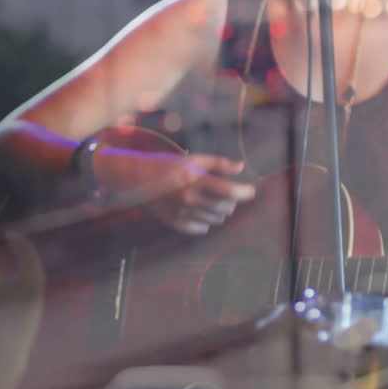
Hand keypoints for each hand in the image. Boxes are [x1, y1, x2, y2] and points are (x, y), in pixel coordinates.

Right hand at [93, 148, 255, 234]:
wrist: (136, 179)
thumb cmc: (165, 165)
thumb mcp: (192, 159)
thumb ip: (218, 164)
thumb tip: (241, 167)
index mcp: (194, 179)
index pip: (229, 191)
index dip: (245, 192)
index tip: (252, 191)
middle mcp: (188, 198)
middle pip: (225, 208)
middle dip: (230, 201)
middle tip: (225, 193)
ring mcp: (181, 212)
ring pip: (215, 219)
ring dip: (219, 211)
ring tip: (210, 200)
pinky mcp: (175, 223)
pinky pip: (201, 228)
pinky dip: (205, 221)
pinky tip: (199, 211)